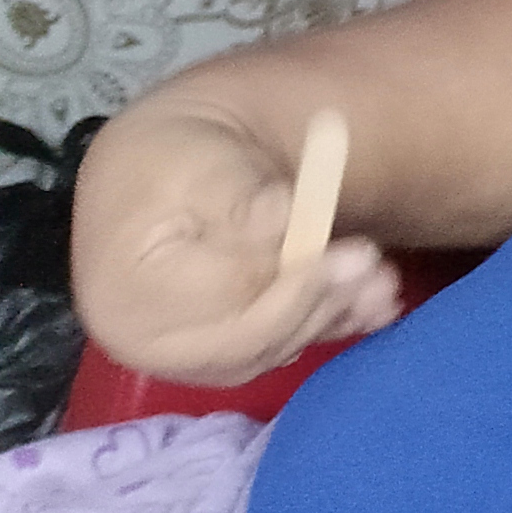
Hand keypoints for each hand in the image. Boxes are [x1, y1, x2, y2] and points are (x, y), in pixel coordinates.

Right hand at [70, 106, 402, 385]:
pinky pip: (279, 346)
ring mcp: (188, 353)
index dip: (293, 282)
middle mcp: (151, 343)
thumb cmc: (171, 160)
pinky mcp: (223, 349)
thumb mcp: (195, 162)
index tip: (355, 254)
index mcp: (126, 299)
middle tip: (375, 266)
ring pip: (269, 348)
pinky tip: (378, 307)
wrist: (160, 169)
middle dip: (317, 303)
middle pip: (246, 341)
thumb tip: (280, 217)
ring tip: (385, 285)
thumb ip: (236, 194)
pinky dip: (329, 325)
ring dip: (330, 317)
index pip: (221, 303)